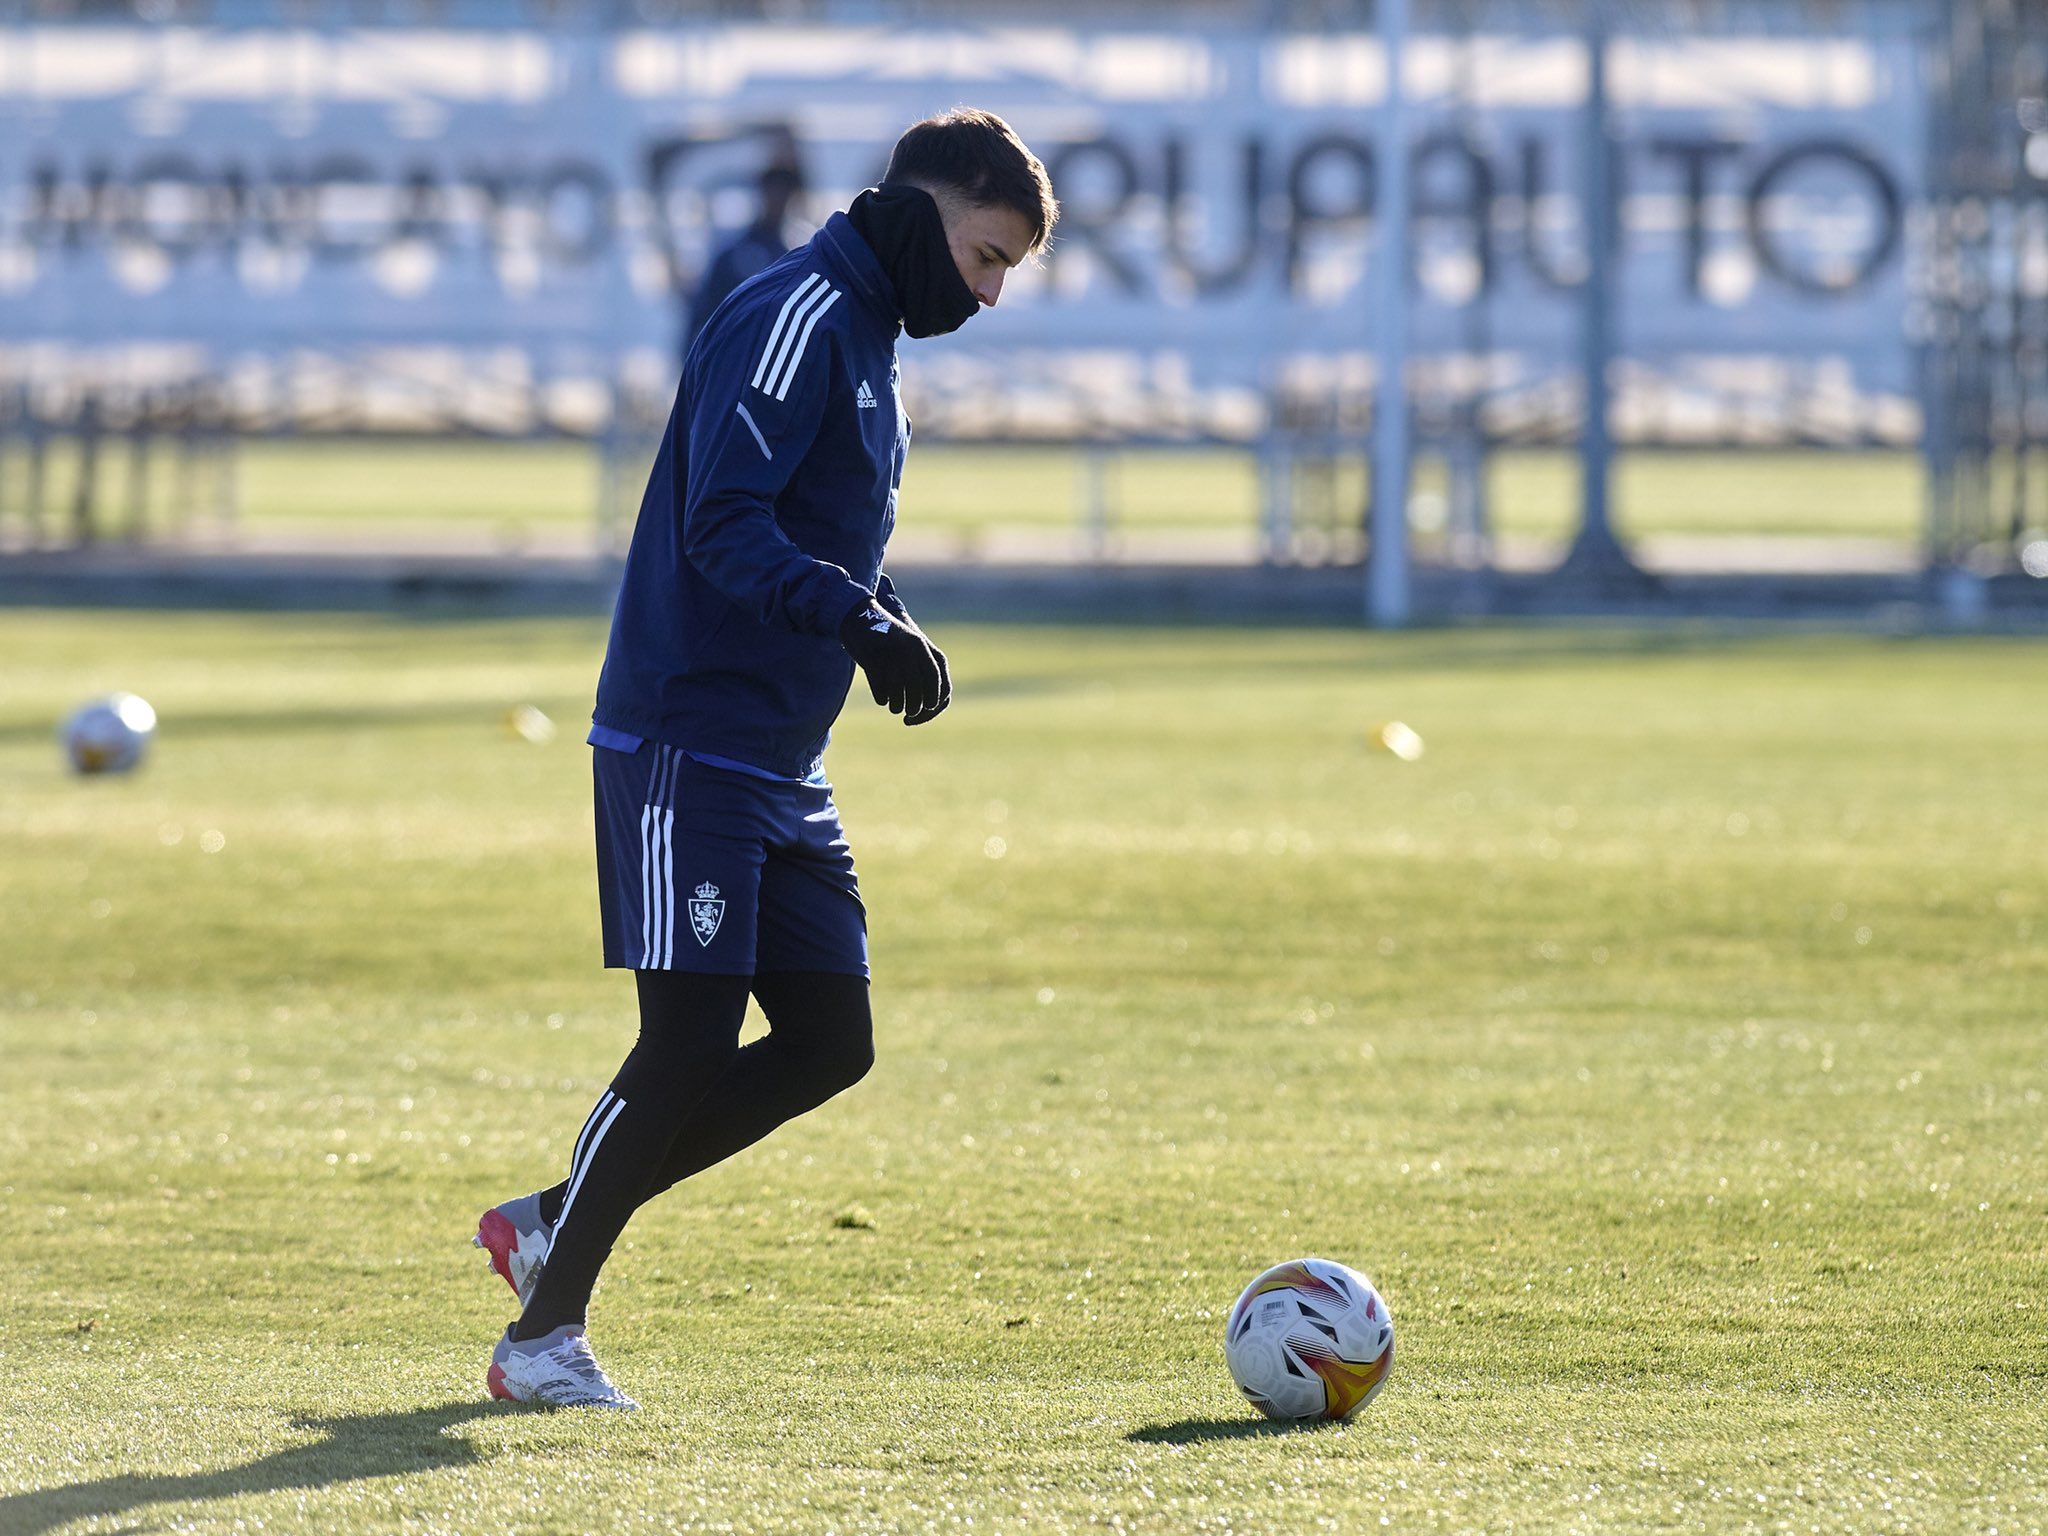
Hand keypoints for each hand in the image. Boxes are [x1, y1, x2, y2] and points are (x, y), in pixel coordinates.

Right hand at [874, 586, 951, 724]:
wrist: (860, 618)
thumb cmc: (891, 640)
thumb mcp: (914, 648)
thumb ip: (926, 671)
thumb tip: (932, 707)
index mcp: (925, 649)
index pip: (941, 687)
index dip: (935, 706)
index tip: (924, 711)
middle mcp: (911, 652)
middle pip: (920, 696)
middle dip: (915, 710)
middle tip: (909, 714)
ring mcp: (891, 656)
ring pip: (900, 698)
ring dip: (897, 706)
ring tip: (894, 706)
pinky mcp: (871, 663)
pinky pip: (881, 694)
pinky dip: (882, 698)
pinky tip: (882, 695)